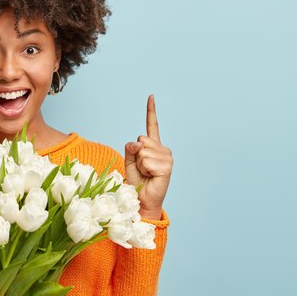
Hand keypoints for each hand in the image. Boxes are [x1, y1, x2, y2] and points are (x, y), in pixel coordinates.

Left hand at [124, 94, 172, 219]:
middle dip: (136, 154)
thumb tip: (138, 143)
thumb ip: (131, 148)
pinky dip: (144, 169)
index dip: (151, 110)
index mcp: (153, 146)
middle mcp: (162, 150)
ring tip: (146, 173)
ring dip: (140, 164)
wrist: (142, 199)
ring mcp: (166, 157)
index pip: (152, 125)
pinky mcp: (167, 166)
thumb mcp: (129, 161)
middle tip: (142, 168)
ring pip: (143, 150)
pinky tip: (150, 176)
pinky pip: (146, 160)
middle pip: (141, 139)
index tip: (151, 96)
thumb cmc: (136, 181)